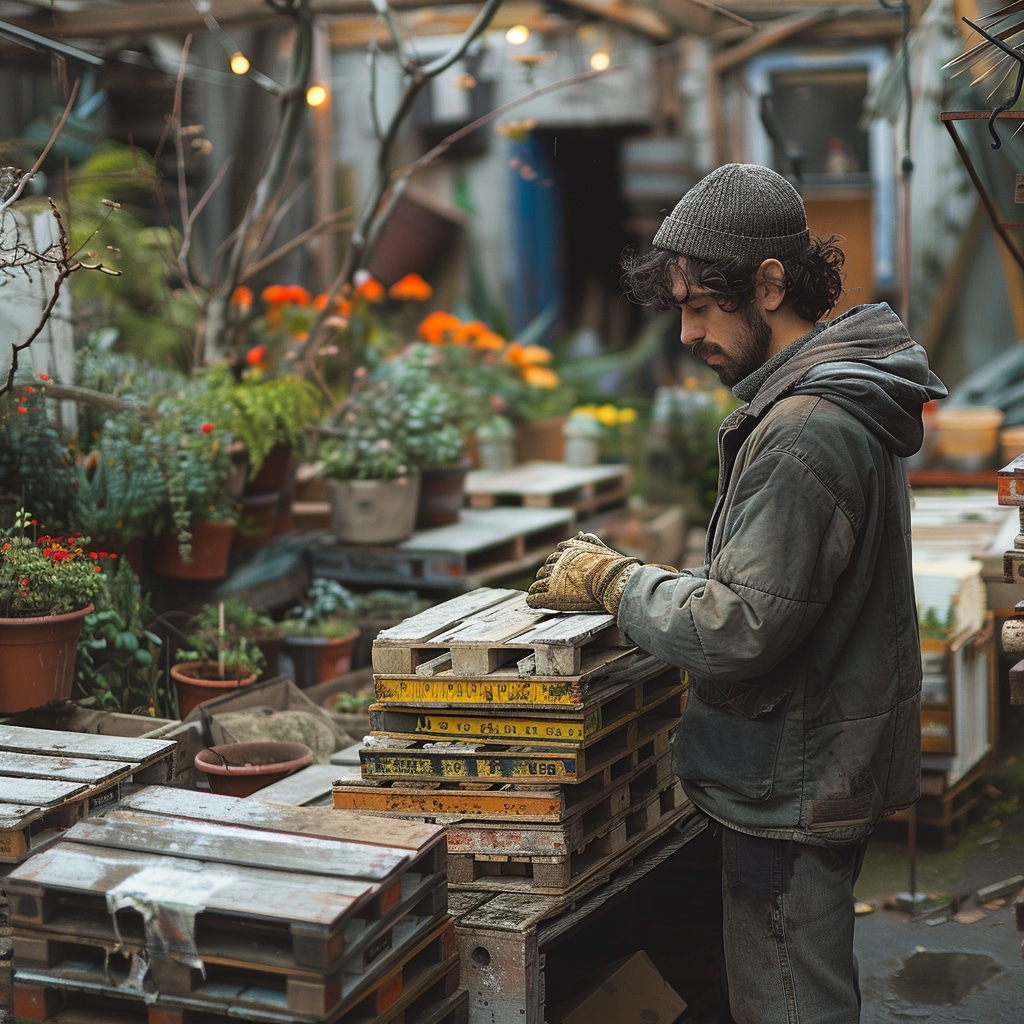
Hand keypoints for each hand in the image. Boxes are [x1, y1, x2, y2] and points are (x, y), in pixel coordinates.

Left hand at [526, 532, 640, 612]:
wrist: (614, 582)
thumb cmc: (612, 567)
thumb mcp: (601, 549)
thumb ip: (590, 541)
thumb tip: (582, 534)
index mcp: (569, 551)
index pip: (555, 556)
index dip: (554, 563)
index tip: (554, 568)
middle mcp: (558, 563)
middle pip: (545, 569)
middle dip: (545, 574)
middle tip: (544, 581)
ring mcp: (554, 580)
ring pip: (538, 583)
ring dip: (536, 586)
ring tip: (534, 590)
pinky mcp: (552, 595)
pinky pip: (536, 598)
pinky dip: (533, 600)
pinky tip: (532, 601)